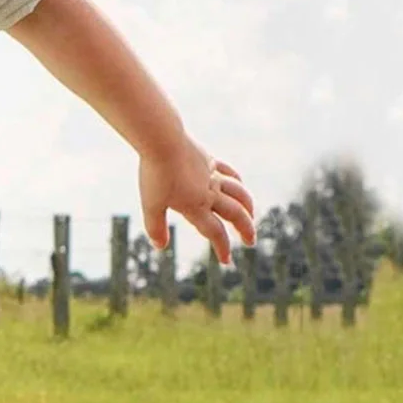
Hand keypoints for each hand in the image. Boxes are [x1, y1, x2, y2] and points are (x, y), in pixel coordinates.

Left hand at [139, 132, 256, 263]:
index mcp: (196, 206)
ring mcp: (212, 175)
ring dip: (248, 206)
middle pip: (234, 214)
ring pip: (238, 193)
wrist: (162, 141)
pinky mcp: (209, 159)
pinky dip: (237, 180)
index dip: (221, 248)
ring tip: (251, 215)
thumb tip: (160, 247)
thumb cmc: (154, 174)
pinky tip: (239, 184)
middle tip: (250, 241)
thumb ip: (156, 227)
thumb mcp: (150, 204)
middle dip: (245, 230)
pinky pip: (228, 172)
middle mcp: (209, 192)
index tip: (226, 261)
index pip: (214, 232)